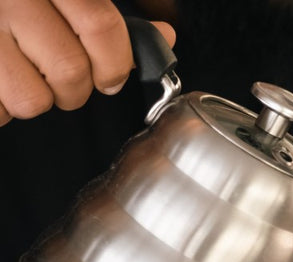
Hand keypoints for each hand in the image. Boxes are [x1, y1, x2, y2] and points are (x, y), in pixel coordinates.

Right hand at [0, 0, 174, 125]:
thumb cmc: (12, 2)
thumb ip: (103, 14)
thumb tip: (164, 37)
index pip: (100, 25)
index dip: (115, 63)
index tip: (111, 79)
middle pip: (70, 69)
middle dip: (75, 90)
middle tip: (63, 82)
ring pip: (33, 98)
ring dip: (36, 100)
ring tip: (22, 77)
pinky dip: (1, 108)